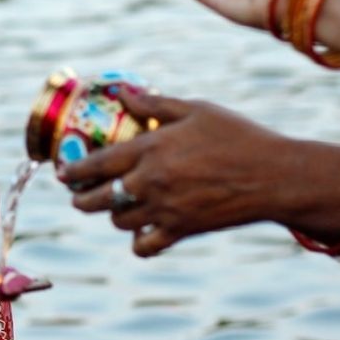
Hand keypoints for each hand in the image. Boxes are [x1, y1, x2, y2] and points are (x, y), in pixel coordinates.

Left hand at [60, 89, 291, 257]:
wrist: (276, 176)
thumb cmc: (239, 136)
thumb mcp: (196, 110)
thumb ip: (155, 103)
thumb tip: (122, 92)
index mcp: (150, 150)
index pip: (94, 164)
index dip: (72, 171)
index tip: (62, 173)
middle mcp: (150, 182)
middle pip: (96, 198)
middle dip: (81, 198)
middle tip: (79, 195)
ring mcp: (164, 210)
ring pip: (117, 221)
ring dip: (112, 214)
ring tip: (114, 206)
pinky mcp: (182, 231)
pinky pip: (144, 246)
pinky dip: (138, 242)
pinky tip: (141, 232)